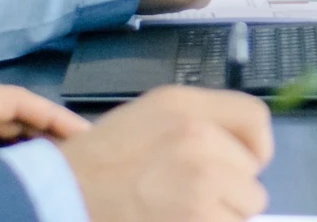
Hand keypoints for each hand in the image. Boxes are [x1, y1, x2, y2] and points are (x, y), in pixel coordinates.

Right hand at [60, 86, 272, 221]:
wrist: (60, 198)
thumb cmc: (98, 162)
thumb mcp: (147, 117)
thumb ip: (196, 124)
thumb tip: (239, 153)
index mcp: (185, 106)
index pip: (255, 120)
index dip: (256, 148)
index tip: (245, 166)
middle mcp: (199, 137)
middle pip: (251, 173)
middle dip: (228, 190)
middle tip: (188, 197)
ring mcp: (201, 180)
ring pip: (246, 207)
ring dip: (220, 215)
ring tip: (180, 212)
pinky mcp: (199, 217)